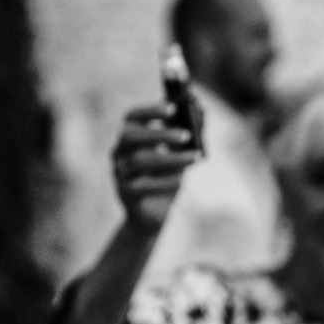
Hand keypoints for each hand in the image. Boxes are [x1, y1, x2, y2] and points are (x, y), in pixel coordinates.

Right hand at [111, 104, 199, 228]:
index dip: (151, 110)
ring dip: (171, 157)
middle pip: (131, 135)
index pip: (132, 116)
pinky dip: (165, 181)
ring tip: (194, 157)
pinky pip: (144, 185)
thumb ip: (188, 134)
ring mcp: (120, 172)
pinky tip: (181, 180)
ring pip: (140, 160)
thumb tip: (203, 111)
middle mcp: (119, 152)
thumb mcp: (179, 155)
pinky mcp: (126, 193)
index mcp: (130, 137)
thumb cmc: (166, 179)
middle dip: (159, 133)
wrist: (153, 215)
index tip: (173, 108)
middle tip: (186, 135)